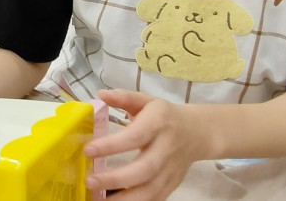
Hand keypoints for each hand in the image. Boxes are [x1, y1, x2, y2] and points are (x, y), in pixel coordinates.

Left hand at [84, 89, 207, 200]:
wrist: (197, 132)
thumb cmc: (164, 116)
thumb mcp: (145, 100)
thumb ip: (123, 97)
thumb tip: (101, 95)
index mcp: (158, 123)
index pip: (134, 137)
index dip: (111, 146)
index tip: (88, 150)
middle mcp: (166, 148)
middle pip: (144, 169)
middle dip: (116, 179)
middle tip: (90, 181)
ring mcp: (171, 170)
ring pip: (151, 190)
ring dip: (125, 199)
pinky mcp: (172, 184)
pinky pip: (155, 199)